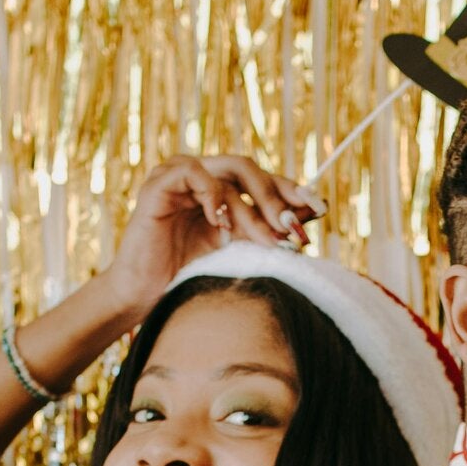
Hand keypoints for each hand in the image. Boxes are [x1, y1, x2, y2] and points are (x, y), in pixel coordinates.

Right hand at [101, 156, 321, 322]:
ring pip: (229, 172)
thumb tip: (313, 214)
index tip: (320, 208)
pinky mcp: (159, 184)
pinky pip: (193, 174)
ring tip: (267, 239)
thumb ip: (269, 230)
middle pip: (250, 169)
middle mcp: (202, 177)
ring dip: (253, 207)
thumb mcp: (240, 251)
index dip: (292, 190)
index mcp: (221, 189)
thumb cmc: (188, 276)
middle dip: (277, 200)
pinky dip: (214, 195)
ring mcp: (180, 177)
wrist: (146, 295)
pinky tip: (222, 224)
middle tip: (292, 232)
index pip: (262, 178)